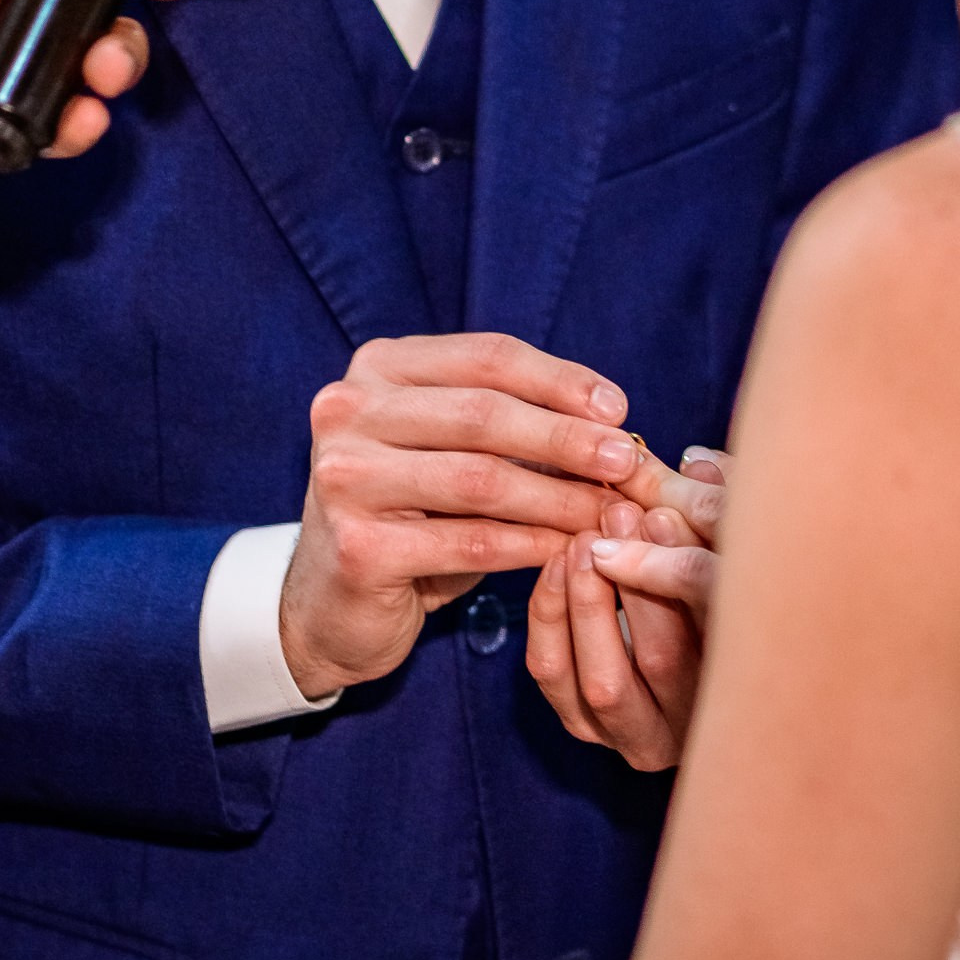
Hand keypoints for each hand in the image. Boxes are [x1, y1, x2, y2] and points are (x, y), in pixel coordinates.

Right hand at [277, 334, 640, 701]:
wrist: (332, 602)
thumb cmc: (410, 516)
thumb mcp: (451, 452)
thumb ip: (509, 427)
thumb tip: (610, 426)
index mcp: (378, 368)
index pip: (486, 357)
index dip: (559, 379)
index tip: (619, 408)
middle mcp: (349, 410)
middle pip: (484, 412)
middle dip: (566, 436)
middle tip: (627, 460)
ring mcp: (345, 478)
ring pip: (481, 479)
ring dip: (559, 496)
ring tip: (609, 511)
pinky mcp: (358, 547)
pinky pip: (470, 542)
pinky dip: (531, 545)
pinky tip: (569, 549)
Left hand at [526, 446, 726, 771]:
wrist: (685, 664)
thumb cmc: (717, 588)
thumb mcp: (727, 551)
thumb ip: (717, 512)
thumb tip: (698, 464)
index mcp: (747, 684)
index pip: (724, 636)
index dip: (684, 573)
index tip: (659, 513)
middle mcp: (698, 723)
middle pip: (665, 660)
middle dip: (634, 577)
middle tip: (615, 510)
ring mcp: (640, 735)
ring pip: (605, 679)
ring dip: (587, 599)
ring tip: (582, 536)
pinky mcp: (587, 728)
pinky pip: (555, 675)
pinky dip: (549, 615)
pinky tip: (556, 562)